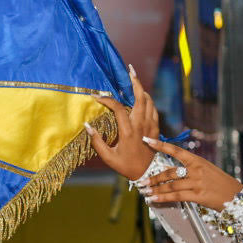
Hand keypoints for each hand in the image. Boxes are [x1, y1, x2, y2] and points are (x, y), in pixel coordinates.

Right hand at [86, 66, 159, 180]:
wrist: (148, 173)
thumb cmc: (125, 166)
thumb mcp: (108, 157)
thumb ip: (97, 141)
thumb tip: (87, 125)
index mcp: (128, 131)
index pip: (117, 108)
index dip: (106, 99)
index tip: (96, 97)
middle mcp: (141, 125)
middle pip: (140, 97)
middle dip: (135, 81)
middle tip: (130, 69)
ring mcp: (150, 125)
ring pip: (148, 100)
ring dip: (141, 89)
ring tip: (133, 80)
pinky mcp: (156, 127)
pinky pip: (153, 108)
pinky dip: (147, 99)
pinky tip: (142, 96)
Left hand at [137, 141, 242, 211]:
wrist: (236, 196)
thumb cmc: (220, 183)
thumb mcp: (206, 170)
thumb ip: (188, 169)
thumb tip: (168, 170)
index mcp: (197, 161)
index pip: (176, 150)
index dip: (160, 145)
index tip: (146, 140)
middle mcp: (196, 170)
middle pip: (170, 172)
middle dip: (153, 177)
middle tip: (141, 181)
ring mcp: (197, 183)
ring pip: (170, 185)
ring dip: (155, 189)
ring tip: (145, 191)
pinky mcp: (198, 196)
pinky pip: (176, 196)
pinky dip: (163, 198)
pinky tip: (154, 199)